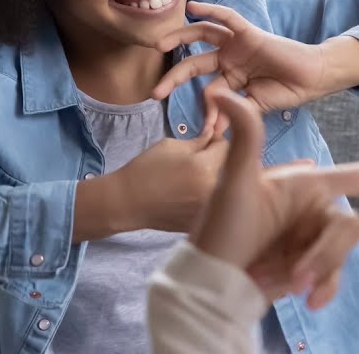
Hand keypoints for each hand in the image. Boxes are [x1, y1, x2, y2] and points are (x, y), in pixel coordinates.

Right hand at [108, 129, 229, 232]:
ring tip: (194, 178)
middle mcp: (213, 191)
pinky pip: (215, 204)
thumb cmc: (146, 170)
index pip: (227, 146)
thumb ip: (199, 141)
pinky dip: (209, 198)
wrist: (127, 203)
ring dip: (217, 179)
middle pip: (231, 168)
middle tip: (200, 159)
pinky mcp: (204, 222)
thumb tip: (216, 136)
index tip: (206, 142)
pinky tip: (190, 195)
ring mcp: (210, 210)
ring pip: (226, 188)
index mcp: (206, 168)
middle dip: (219, 160)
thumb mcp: (171, 146)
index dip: (216, 140)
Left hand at [151, 1, 358, 132]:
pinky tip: (193, 8)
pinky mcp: (249, 32)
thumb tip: (213, 130)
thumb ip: (234, 112)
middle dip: (173, 77)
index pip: (206, 91)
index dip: (204, 112)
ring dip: (180, 37)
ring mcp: (237, 44)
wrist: (314, 79)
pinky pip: (228, 18)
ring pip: (202, 35)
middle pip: (194, 63)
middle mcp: (229, 59)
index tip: (203, 132)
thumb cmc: (287, 91)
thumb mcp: (255, 107)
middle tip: (155, 93)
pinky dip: (211, 10)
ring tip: (160, 44)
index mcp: (229, 78)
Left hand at [191, 89, 358, 308]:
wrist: (212, 279)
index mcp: (305, 183)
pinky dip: (324, 287)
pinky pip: (335, 276)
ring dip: (319, 271)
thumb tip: (223, 93)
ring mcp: (313, 238)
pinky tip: (308, 300)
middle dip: (325, 254)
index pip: (358, 176)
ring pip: (342, 253)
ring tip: (286, 285)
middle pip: (349, 226)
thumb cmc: (219, 228)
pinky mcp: (311, 265)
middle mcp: (314, 207)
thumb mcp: (233, 182)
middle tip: (295, 277)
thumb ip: (244, 136)